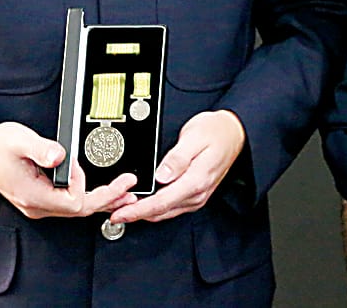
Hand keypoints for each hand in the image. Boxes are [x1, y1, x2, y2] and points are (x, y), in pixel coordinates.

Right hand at [0, 115, 137, 218]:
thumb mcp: (21, 140)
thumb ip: (42, 149)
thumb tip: (60, 156)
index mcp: (33, 195)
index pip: (74, 204)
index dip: (87, 187)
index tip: (88, 168)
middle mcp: (37, 205)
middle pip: (80, 210)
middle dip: (107, 199)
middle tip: (129, 188)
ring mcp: (38, 203)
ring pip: (76, 209)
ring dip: (102, 200)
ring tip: (123, 193)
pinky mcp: (40, 196)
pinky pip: (69, 202)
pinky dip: (89, 196)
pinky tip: (102, 192)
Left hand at [108, 110, 245, 224]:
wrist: (234, 133)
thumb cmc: (215, 132)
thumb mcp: (194, 137)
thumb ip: (177, 158)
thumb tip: (161, 175)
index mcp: (195, 181)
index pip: (161, 203)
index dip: (137, 211)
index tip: (119, 213)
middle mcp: (197, 194)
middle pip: (160, 212)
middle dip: (135, 214)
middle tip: (112, 210)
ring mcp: (197, 197)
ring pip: (164, 212)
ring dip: (143, 212)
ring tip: (122, 207)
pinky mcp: (195, 195)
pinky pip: (170, 207)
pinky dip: (154, 208)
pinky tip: (142, 203)